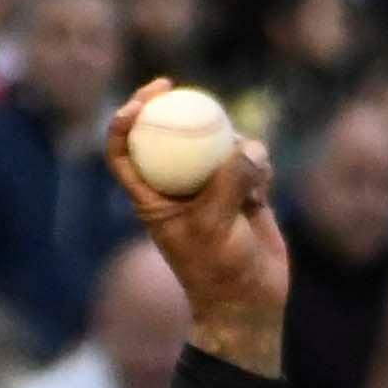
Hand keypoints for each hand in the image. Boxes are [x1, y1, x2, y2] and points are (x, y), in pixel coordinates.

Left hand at [102, 80, 286, 377]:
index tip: (142, 101)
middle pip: (168, 135)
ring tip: (249, 177)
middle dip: (175, 108)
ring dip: (234, 147)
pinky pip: (249, 160)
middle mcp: (177, 188)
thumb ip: (229, 180)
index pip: (124, 153)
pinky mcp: (241, 190)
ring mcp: (210, 187)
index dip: (125, 122)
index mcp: (152, 199)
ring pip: (217, 143)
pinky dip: (259, 167)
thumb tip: (249, 145)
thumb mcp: (216, 224)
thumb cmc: (219, 269)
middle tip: (179, 87)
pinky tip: (263, 194)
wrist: (250, 300)